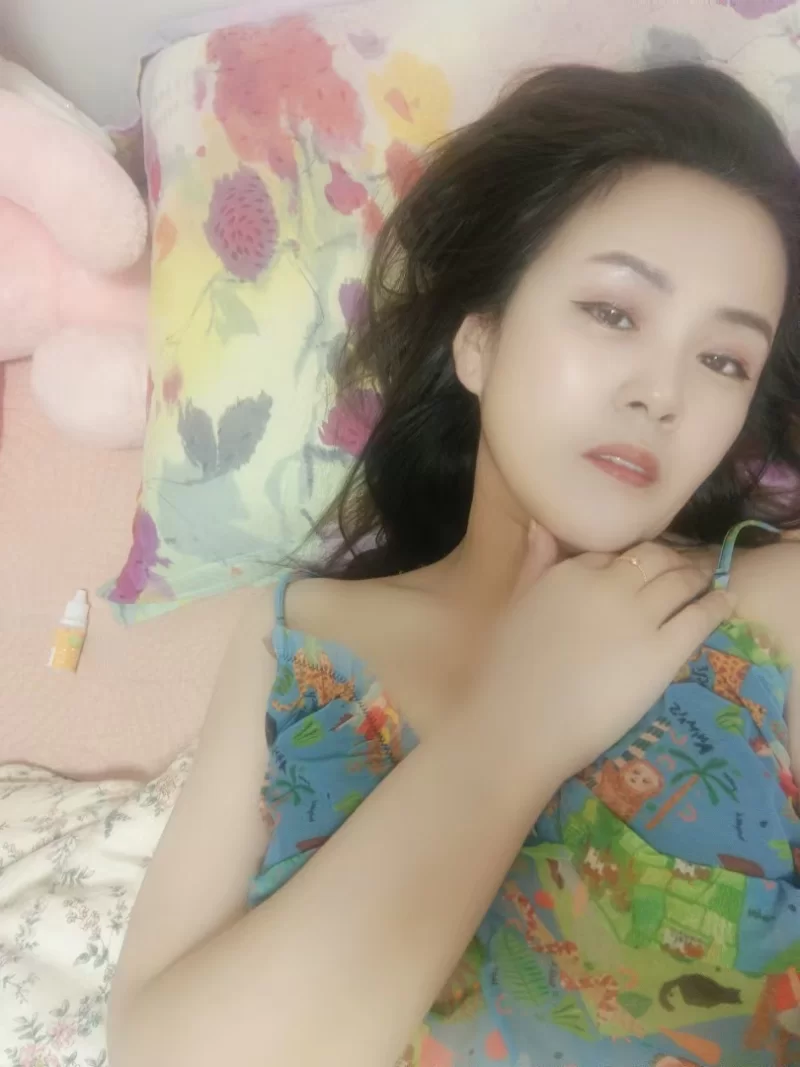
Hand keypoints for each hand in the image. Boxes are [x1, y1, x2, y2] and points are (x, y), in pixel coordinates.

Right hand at [475, 524, 733, 784]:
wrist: (517, 725)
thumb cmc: (506, 672)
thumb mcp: (514, 604)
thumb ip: (534, 563)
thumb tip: (543, 524)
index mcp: (569, 571)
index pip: (612, 553)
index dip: (629, 560)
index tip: (639, 568)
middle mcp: (607, 584)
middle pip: (653, 558)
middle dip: (670, 561)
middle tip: (682, 570)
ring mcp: (638, 616)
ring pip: (681, 580)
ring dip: (697, 576)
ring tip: (706, 581)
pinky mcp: (662, 652)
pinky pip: (700, 616)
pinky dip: (717, 604)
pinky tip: (725, 601)